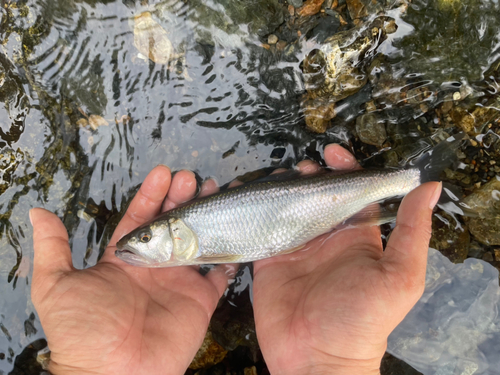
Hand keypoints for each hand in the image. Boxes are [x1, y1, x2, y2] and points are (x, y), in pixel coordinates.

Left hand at [31, 167, 233, 374]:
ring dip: (206, 216)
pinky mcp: (200, 301)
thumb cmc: (81, 331)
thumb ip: (53, 248)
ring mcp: (179, 282)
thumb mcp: (56, 285)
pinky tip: (233, 230)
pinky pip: (219, 274)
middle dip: (182, 198)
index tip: (162, 173)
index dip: (151, 195)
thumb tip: (37, 212)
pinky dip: (228, 255)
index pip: (141, 217)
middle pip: (172, 223)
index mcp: (125, 258)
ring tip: (214, 192)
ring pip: (197, 240)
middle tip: (191, 178)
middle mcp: (154, 265)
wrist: (111, 374)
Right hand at [252, 145, 440, 374]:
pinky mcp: (270, 260)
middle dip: (310, 177)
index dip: (345, 171)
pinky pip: (263, 228)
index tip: (333, 152)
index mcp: (358, 238)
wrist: (318, 359)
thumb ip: (412, 232)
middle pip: (318, 197)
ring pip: (289, 207)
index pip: (353, 195)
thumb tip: (430, 187)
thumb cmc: (363, 319)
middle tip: (301, 166)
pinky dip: (257, 209)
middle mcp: (326, 239)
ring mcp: (296, 248)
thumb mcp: (399, 276)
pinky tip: (250, 193)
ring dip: (283, 188)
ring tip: (277, 176)